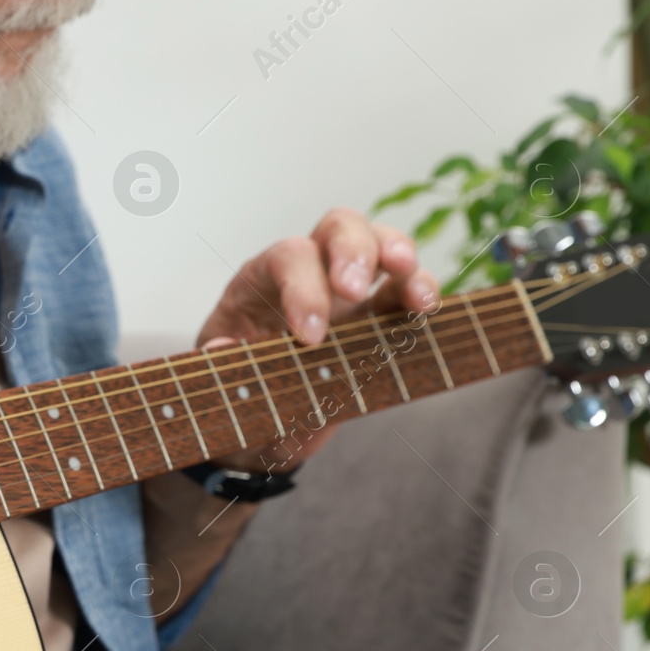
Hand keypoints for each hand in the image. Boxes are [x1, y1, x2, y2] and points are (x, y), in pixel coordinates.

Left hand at [196, 208, 438, 471]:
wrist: (260, 422)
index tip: (310, 337)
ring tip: (415, 294)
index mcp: (260, 283)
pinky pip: (408, 288)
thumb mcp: (220, 384)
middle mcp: (308, 273)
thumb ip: (222, 365)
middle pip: (336, 227)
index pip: (285, 259)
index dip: (302, 289)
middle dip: (352, 251)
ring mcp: (347, 290)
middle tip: (355, 291)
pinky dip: (423, 293)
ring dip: (401, 258)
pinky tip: (429, 311)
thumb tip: (222, 347)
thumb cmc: (239, 392)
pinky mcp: (379, 314)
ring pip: (381, 243)